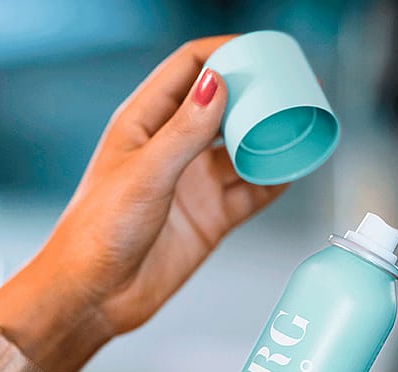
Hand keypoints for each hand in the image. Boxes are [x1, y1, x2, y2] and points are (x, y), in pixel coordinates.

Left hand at [40, 36, 287, 337]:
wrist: (98, 295)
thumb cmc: (100, 231)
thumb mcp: (145, 174)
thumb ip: (184, 132)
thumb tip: (219, 83)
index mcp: (144, 123)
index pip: (189, 69)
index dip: (225, 53)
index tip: (261, 50)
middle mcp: (173, 148)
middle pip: (224, 105)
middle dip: (257, 94)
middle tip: (291, 88)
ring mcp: (193, 184)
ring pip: (242, 150)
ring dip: (269, 139)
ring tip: (299, 128)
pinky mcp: (210, 217)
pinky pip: (251, 193)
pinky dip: (273, 181)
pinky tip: (292, 171)